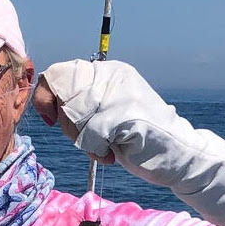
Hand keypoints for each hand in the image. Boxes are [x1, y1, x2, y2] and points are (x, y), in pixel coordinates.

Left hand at [37, 60, 224, 225]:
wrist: (179, 153)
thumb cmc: (138, 138)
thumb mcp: (108, 110)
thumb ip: (83, 100)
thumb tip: (47, 96)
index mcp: (108, 71)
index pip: (60, 73)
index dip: (45, 98)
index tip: (51, 119)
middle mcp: (113, 76)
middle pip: (63, 96)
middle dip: (67, 124)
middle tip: (87, 139)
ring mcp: (119, 93)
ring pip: (73, 115)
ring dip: (83, 141)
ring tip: (105, 148)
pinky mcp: (125, 114)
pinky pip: (89, 136)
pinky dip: (96, 151)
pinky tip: (111, 154)